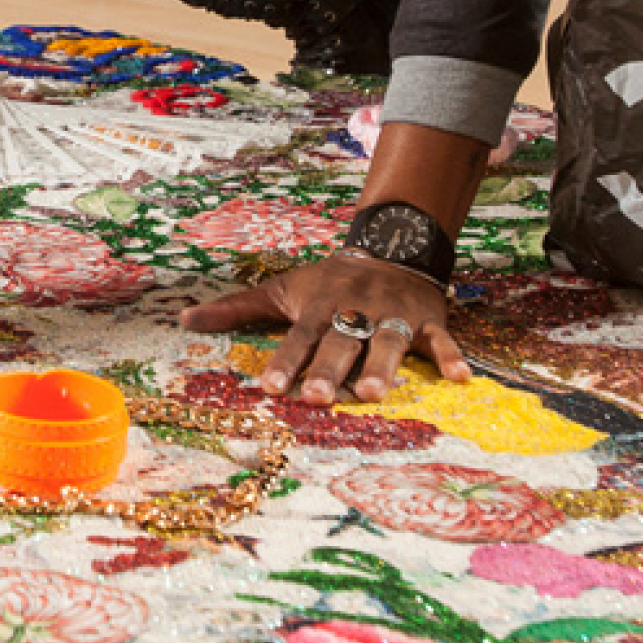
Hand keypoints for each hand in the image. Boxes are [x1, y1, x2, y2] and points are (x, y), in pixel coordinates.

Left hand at [179, 252, 469, 403]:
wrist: (391, 245)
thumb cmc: (329, 281)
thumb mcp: (282, 289)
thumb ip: (236, 309)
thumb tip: (182, 319)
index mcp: (318, 307)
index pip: (296, 337)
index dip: (284, 362)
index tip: (270, 388)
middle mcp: (354, 310)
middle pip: (339, 342)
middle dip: (326, 369)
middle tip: (315, 397)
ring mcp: (392, 313)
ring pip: (386, 341)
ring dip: (381, 368)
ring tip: (372, 396)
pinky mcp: (427, 319)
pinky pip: (441, 339)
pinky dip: (451, 357)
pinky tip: (460, 379)